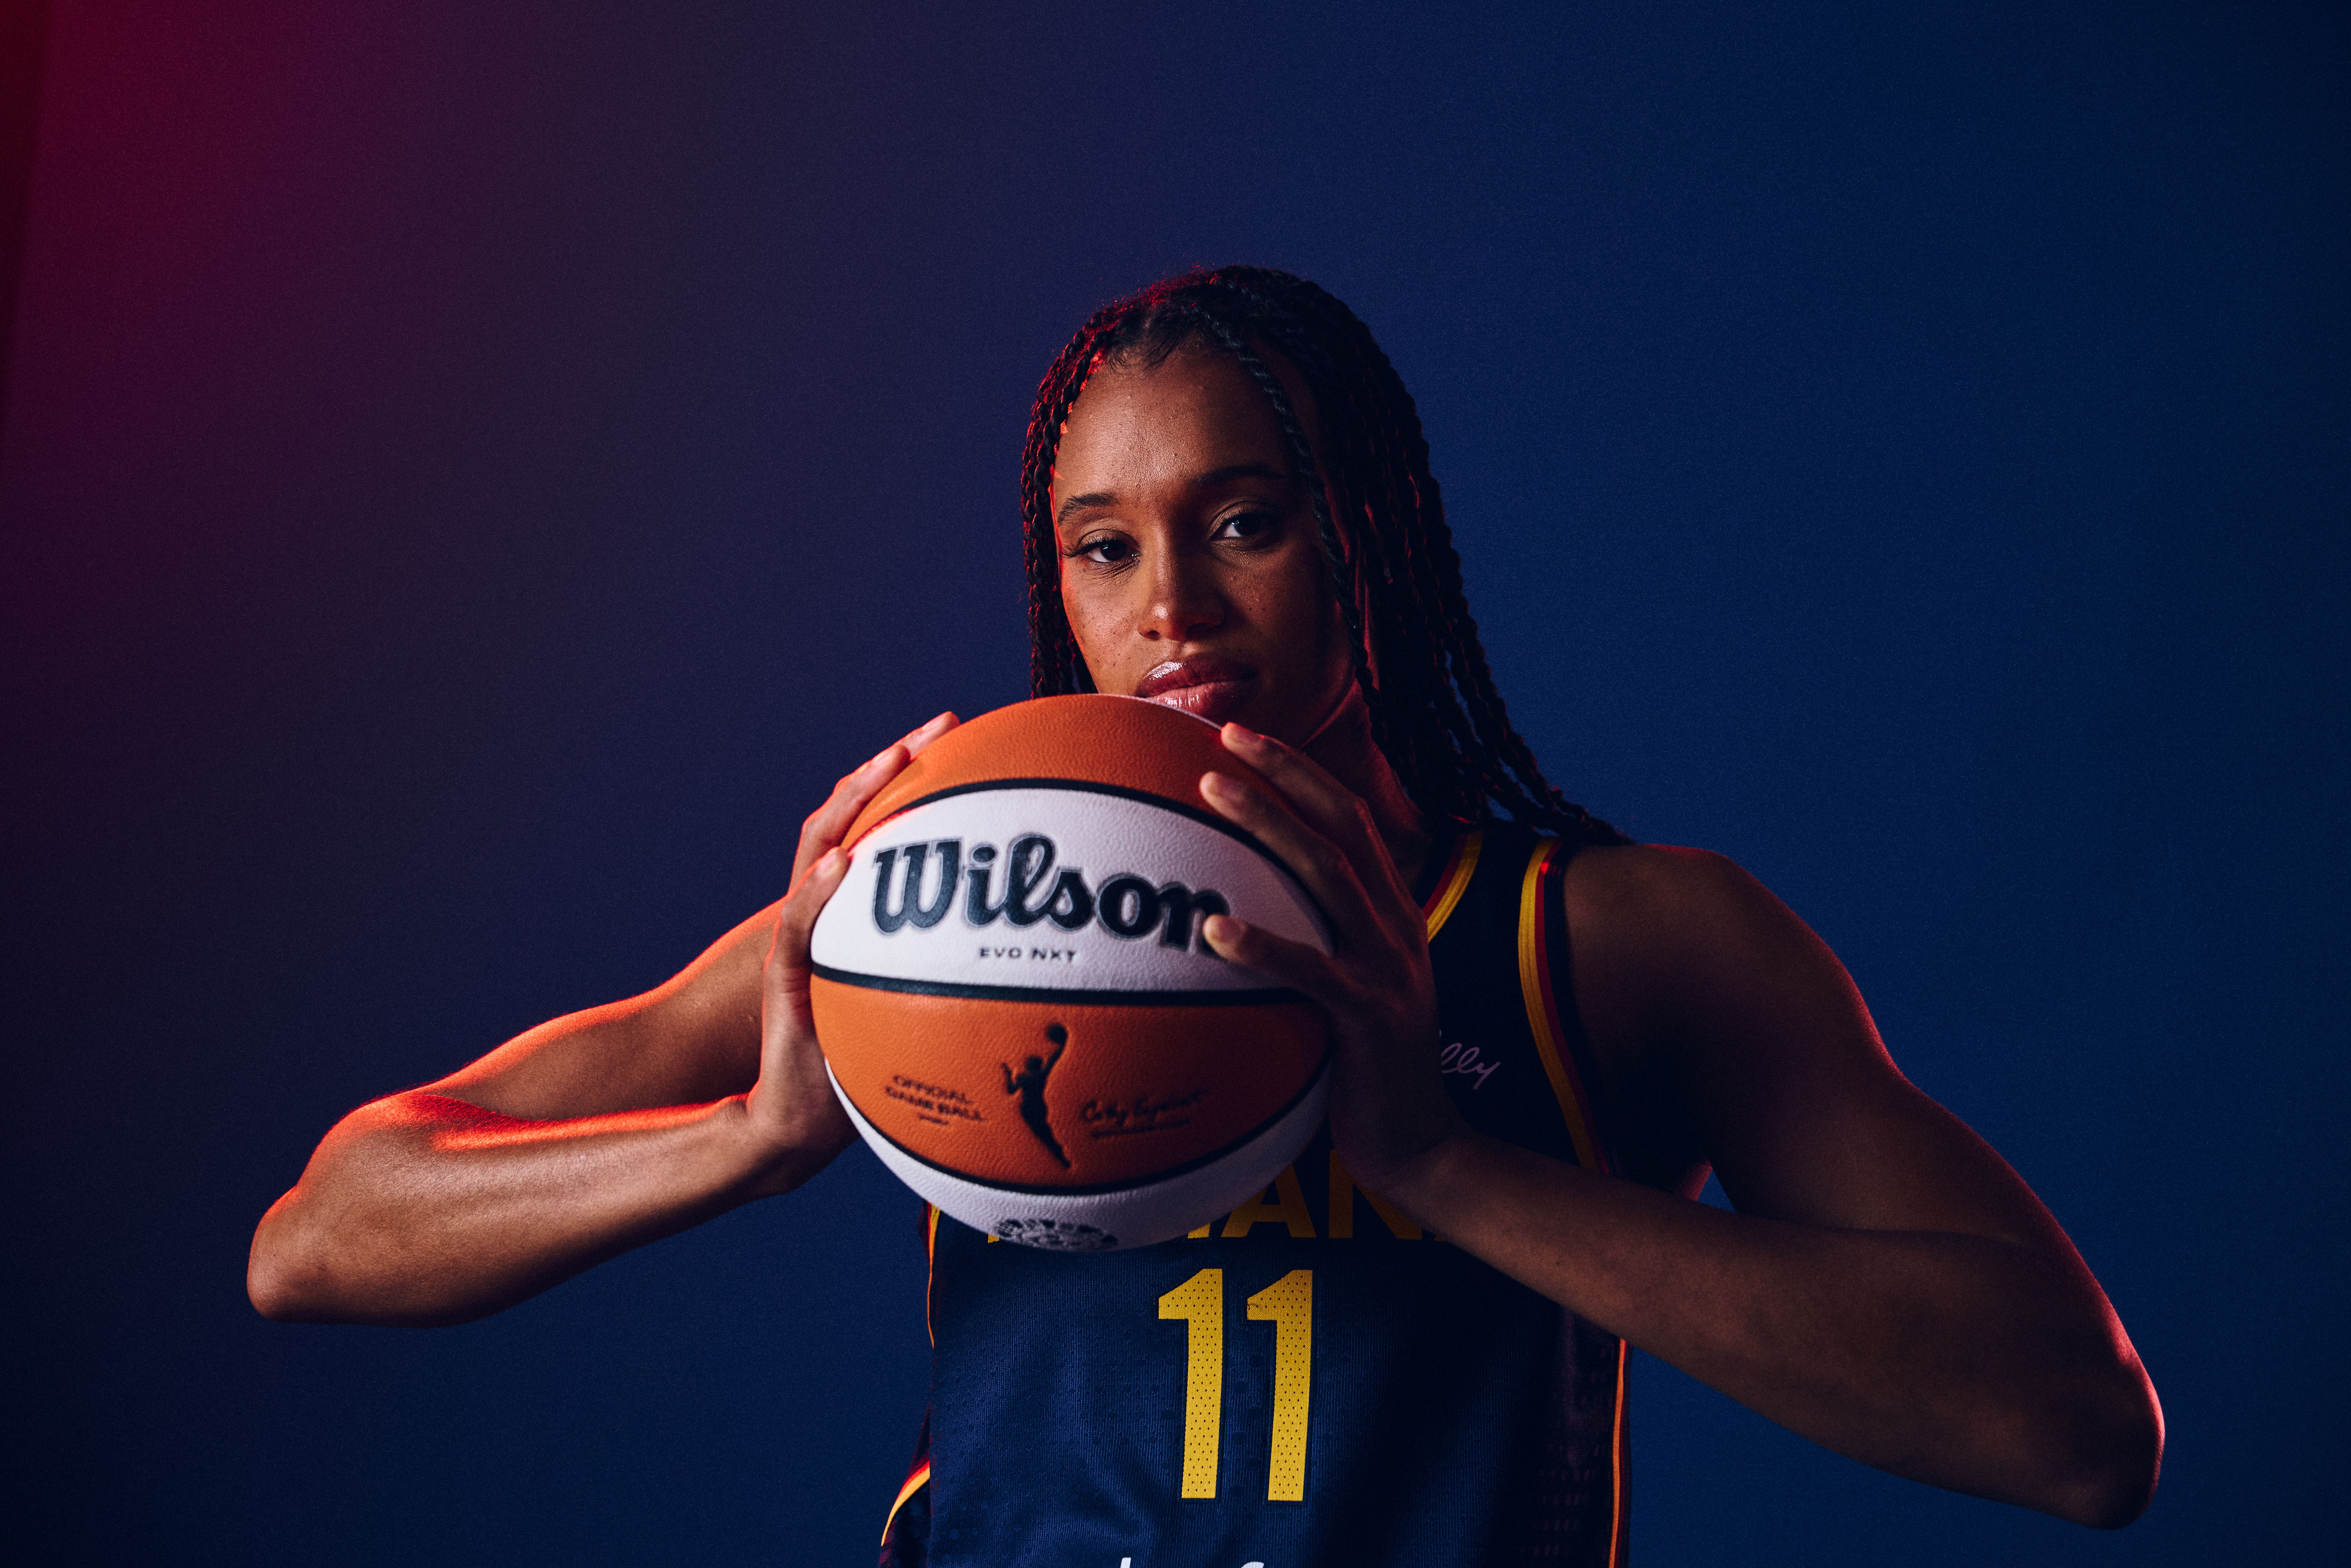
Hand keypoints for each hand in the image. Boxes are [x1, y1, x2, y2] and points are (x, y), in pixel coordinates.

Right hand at [741, 711, 957, 1193]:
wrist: (796, 1121)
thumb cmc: (866, 1078)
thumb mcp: (929, 1028)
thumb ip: (969, 996)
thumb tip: (1064, 990)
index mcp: (862, 915)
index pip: (891, 831)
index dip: (926, 784)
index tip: (974, 741)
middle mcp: (830, 911)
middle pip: (855, 818)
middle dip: (894, 764)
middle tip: (942, 724)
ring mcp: (803, 936)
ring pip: (821, 849)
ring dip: (854, 802)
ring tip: (890, 761)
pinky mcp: (784, 972)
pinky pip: (800, 923)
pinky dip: (819, 890)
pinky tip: (843, 863)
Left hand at [1195, 723, 1470, 1198]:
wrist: (1423, 1149)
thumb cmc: (1364, 1074)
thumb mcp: (1344, 994)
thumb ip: (1310, 950)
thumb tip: (1236, 917)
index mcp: (1392, 915)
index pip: (1352, 820)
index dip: (1302, 773)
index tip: (1244, 738)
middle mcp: (1397, 928)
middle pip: (1342, 825)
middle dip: (1285, 773)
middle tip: (1223, 739)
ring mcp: (1388, 969)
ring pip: (1328, 874)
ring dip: (1269, 826)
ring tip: (1210, 793)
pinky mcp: (1370, 1017)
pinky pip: (1309, 970)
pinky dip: (1261, 944)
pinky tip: (1212, 928)